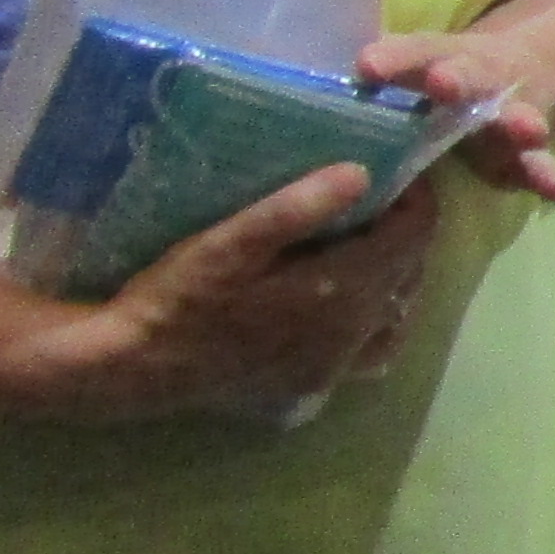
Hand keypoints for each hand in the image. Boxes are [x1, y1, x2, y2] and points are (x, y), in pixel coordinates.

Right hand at [0, 163, 451, 425]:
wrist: (137, 366)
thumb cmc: (180, 295)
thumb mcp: (230, 242)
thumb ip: (296, 209)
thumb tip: (361, 172)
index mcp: (342, 288)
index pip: (416, 233)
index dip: (417, 196)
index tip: (400, 169)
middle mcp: (354, 330)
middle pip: (411, 268)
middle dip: (406, 229)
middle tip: (380, 198)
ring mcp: (338, 363)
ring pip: (400, 309)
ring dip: (396, 273)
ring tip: (368, 243)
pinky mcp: (317, 383)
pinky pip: (374, 351)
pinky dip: (378, 322)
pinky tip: (354, 303)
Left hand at [353, 28, 554, 206]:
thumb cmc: (461, 72)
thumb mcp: (425, 66)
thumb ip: (384, 85)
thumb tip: (310, 112)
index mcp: (444, 57)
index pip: (418, 51)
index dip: (396, 58)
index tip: (367, 67)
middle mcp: (482, 78)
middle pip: (473, 74)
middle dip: (460, 80)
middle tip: (443, 83)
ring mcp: (513, 109)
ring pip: (515, 114)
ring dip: (517, 124)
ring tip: (527, 130)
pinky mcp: (530, 147)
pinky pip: (538, 161)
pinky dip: (544, 173)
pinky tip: (554, 190)